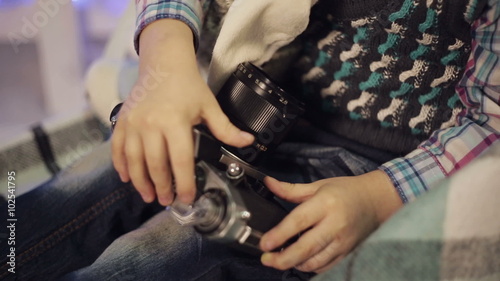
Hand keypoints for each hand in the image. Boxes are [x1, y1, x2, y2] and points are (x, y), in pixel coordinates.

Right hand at [111, 19, 253, 205]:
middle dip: (162, 187)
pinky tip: (127, 178)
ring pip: (134, 161)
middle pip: (156, 165)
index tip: (188, 198)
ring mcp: (133, 123)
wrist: (163, 64)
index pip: (180, 161)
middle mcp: (151, 124)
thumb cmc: (187, 85)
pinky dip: (121, 166)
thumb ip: (226, 128)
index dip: (184, 183)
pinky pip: (117, 149)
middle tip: (167, 201)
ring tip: (149, 196)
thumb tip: (248, 141)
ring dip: (141, 182)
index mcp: (175, 121)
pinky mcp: (122, 121)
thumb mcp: (209, 105)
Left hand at [259, 170, 401, 272]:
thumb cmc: (347, 191)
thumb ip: (291, 189)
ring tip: (280, 260)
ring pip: (315, 262)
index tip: (264, 244)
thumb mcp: (319, 185)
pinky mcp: (347, 253)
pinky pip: (325, 267)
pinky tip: (299, 261)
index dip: (279, 235)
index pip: (298, 222)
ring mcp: (343, 242)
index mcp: (326, 204)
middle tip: (267, 259)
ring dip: (294, 264)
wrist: (376, 201)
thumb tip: (269, 183)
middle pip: (305, 248)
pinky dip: (310, 267)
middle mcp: (335, 225)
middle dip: (283, 258)